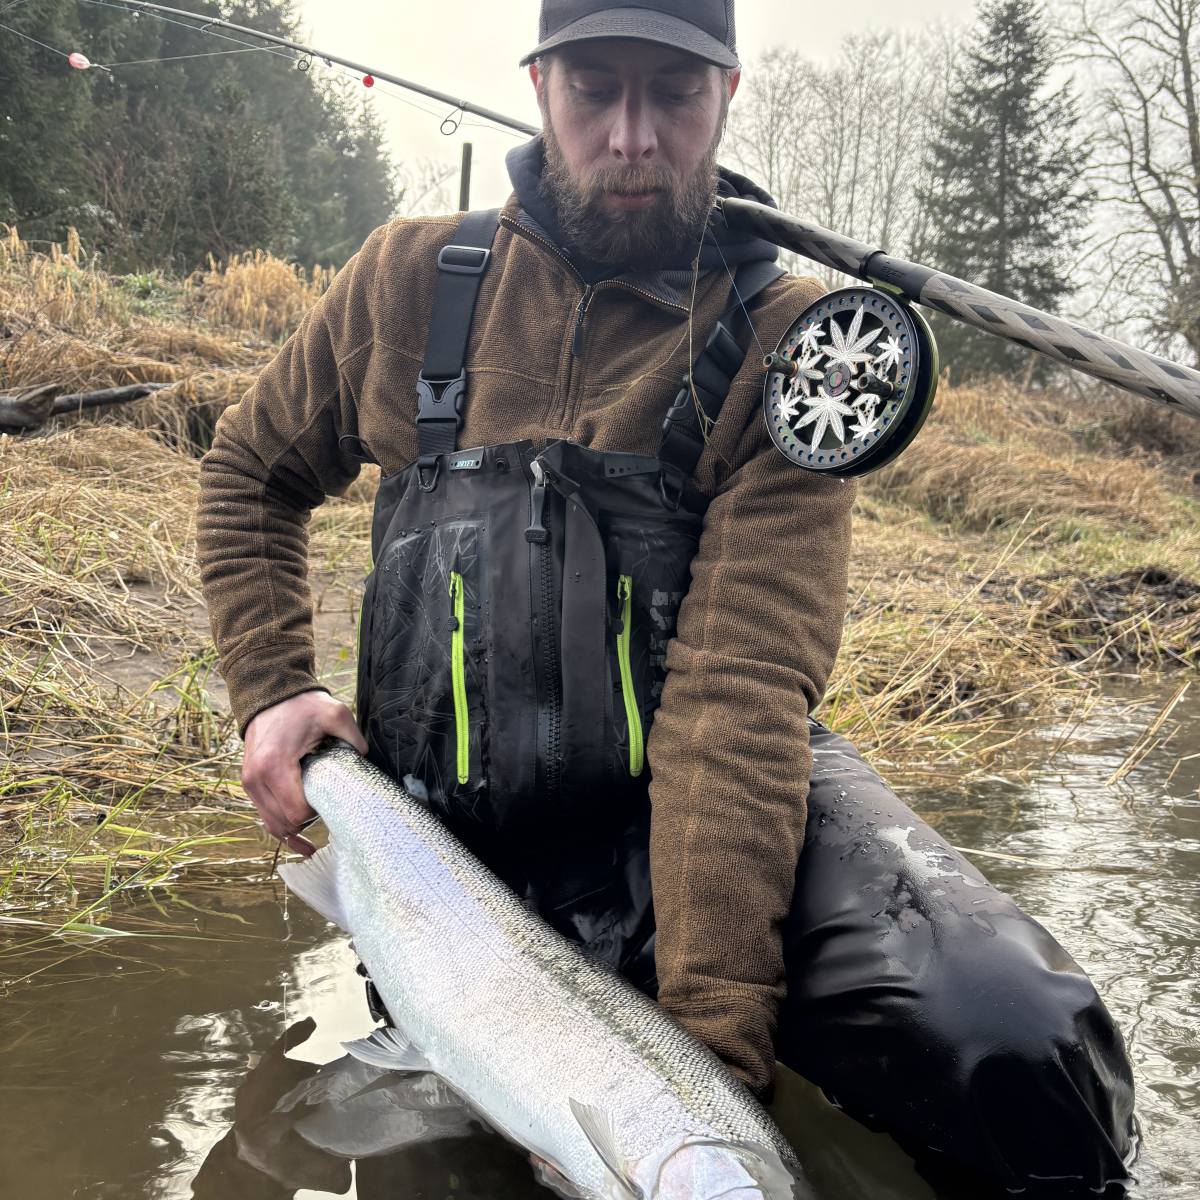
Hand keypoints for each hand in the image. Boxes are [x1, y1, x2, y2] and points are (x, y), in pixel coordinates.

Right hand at [242, 690, 366, 855]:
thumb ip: (353, 737)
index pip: (296, 811)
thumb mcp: (333, 714)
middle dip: (307, 823)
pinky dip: (281, 830)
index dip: (317, 814)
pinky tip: (300, 845)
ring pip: (272, 824)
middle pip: (283, 823)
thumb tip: (366, 760)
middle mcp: (256, 778)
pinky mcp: (250, 784)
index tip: (332, 801)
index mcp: (274, 765)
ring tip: (315, 841)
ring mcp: (249, 783)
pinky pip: (264, 816)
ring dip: (293, 830)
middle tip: (329, 810)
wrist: (269, 695)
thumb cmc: (300, 705)